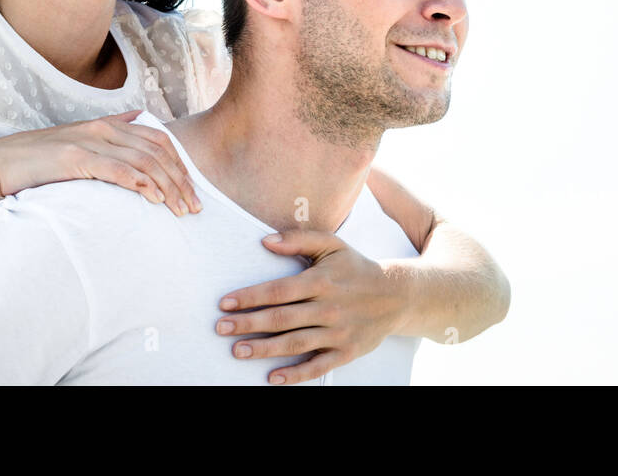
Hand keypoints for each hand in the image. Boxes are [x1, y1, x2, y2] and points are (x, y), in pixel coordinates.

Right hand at [0, 109, 201, 217]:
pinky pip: (116, 169)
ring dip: (167, 187)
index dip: (181, 166)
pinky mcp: (75, 158)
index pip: (159, 141)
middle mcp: (103, 129)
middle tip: (194, 209)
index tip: (192, 193)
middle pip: (157, 152)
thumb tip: (138, 118)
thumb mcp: (80, 143)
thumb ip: (110, 133)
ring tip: (180, 210)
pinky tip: (154, 199)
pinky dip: (139, 183)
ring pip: (143, 161)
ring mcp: (89, 141)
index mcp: (109, 125)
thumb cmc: (40, 161)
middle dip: (181, 181)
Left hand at [214, 229, 407, 383]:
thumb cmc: (356, 268)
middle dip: (248, 324)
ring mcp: (338, 332)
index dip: (251, 297)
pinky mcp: (346, 352)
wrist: (397, 295)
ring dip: (265, 349)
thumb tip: (265, 240)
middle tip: (220, 329)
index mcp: (321, 281)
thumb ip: (299, 239)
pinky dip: (295, 374)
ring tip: (237, 351)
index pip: (279, 290)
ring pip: (295, 343)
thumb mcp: (332, 245)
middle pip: (282, 319)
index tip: (225, 303)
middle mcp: (328, 308)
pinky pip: (318, 366)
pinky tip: (272, 378)